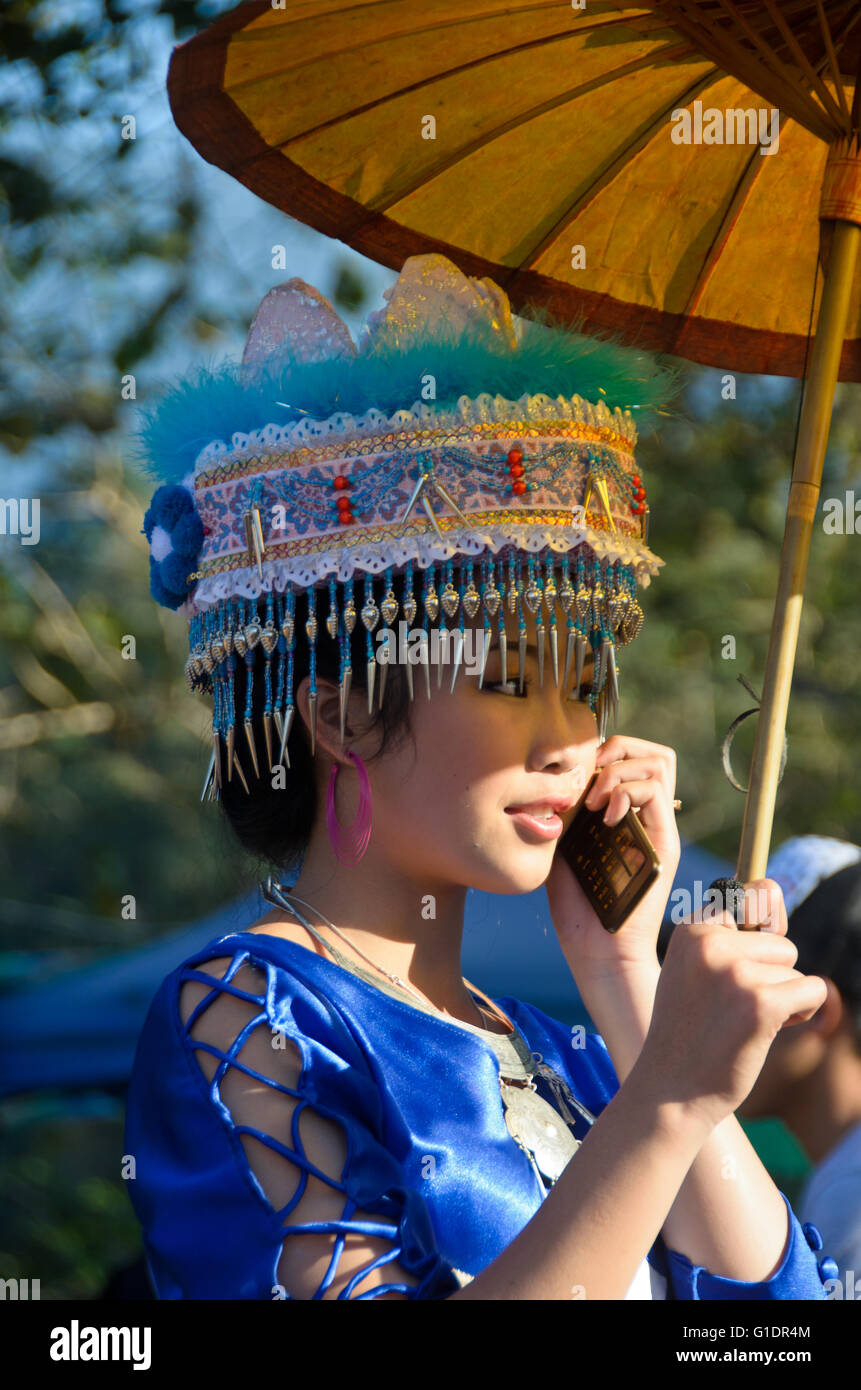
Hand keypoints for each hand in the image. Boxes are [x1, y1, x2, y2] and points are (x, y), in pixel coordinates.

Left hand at [545, 734, 680, 982]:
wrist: (597, 951)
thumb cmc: (577, 907)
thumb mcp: (563, 846)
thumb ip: (567, 812)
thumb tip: (557, 778)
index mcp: (627, 815)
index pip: (634, 759)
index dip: (607, 750)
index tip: (578, 771)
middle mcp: (647, 818)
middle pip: (655, 753)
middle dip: (618, 748)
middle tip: (591, 777)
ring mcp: (658, 829)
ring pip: (660, 763)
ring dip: (620, 769)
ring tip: (597, 801)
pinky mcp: (664, 843)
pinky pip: (656, 792)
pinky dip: (626, 791)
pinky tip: (606, 816)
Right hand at [632, 879, 827, 1129]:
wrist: (671, 1090)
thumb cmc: (689, 1030)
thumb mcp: (696, 968)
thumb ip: (734, 932)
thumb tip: (772, 886)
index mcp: (691, 929)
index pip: (753, 895)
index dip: (759, 933)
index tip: (735, 968)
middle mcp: (712, 943)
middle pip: (781, 942)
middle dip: (771, 975)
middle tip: (731, 1007)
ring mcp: (736, 972)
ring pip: (794, 968)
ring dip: (782, 997)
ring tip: (740, 1022)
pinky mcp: (762, 1003)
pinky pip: (812, 990)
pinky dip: (801, 1013)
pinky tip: (764, 1032)